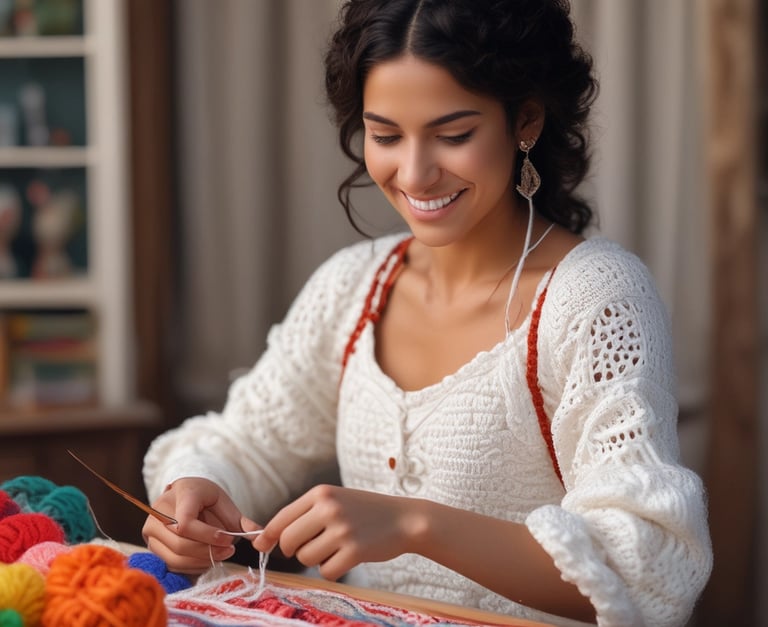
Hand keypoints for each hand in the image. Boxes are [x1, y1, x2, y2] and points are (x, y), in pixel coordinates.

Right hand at [142, 477, 252, 573]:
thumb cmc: (205, 497)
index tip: (226, 538)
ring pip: (175, 557)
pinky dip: (192, 566)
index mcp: (180, 494)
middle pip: (180, 543)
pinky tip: (207, 558)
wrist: (184, 494)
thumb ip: (240, 520)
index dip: (207, 535)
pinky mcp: (152, 546)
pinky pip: (172, 564)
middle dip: (208, 551)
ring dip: (202, 561)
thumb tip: (258, 536)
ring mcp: (151, 530)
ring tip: (220, 555)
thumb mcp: (223, 502)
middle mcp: (158, 512)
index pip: (185, 522)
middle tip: (229, 551)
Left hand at [252, 484, 423, 580]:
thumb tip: (266, 539)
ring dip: (317, 559)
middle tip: (310, 547)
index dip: (269, 535)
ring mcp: (342, 530)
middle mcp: (329, 508)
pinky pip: (326, 572)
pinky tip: (347, 557)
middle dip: (294, 550)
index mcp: (321, 493)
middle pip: (289, 541)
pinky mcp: (354, 551)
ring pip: (306, 558)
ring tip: (336, 548)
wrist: (405, 518)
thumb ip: (305, 515)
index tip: (263, 545)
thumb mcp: (336, 500)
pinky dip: (333, 570)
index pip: (282, 518)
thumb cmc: (365, 511)